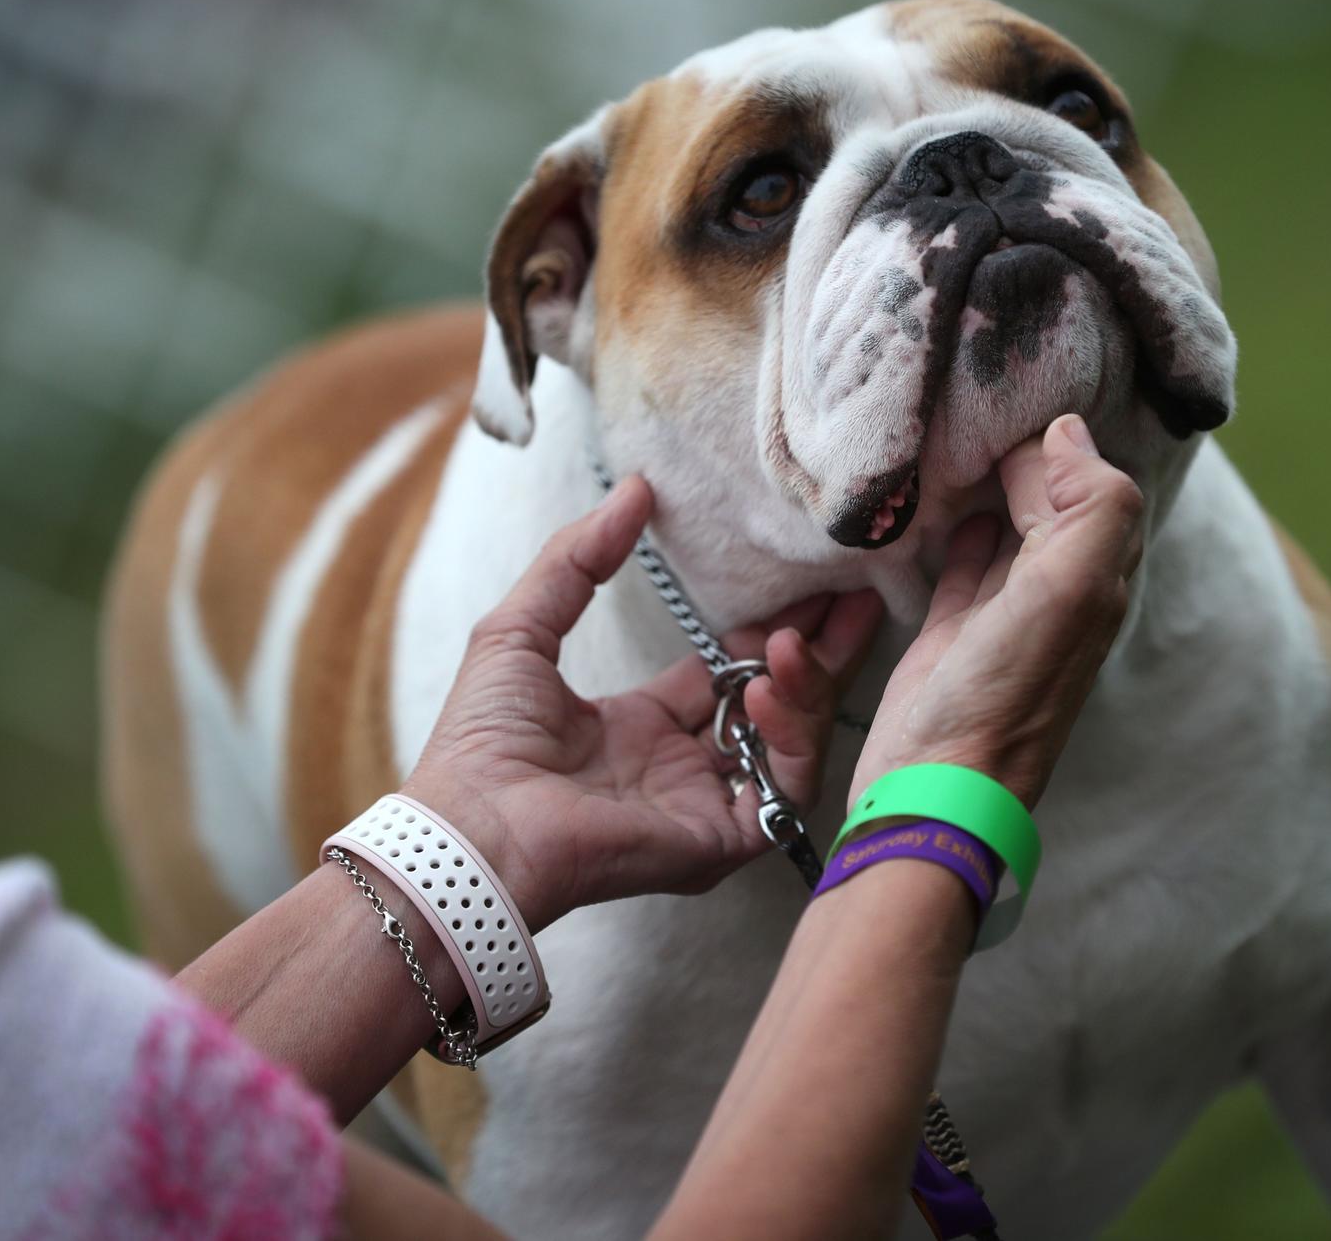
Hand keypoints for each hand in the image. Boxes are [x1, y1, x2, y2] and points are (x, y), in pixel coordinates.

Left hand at [403, 477, 883, 928]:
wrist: (472, 827)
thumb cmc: (482, 742)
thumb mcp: (523, 626)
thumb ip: (578, 557)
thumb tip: (634, 488)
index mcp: (644, 728)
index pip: (731, 674)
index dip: (770, 630)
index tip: (807, 583)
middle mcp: (685, 769)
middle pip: (778, 705)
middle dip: (821, 651)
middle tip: (858, 596)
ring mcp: (708, 807)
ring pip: (792, 743)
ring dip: (803, 686)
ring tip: (793, 638)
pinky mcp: (721, 841)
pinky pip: (783, 789)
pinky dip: (786, 737)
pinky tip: (761, 689)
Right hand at [850, 414, 1144, 807]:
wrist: (935, 789)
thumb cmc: (1005, 694)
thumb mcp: (1068, 591)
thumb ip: (1089, 506)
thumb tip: (1065, 433)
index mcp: (1096, 582)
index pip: (1098, 488)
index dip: (1069, 443)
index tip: (1023, 395)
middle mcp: (1059, 596)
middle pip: (1056, 503)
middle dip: (1031, 454)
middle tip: (985, 400)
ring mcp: (1004, 616)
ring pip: (1009, 528)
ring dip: (992, 485)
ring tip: (962, 434)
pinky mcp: (951, 635)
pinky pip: (961, 565)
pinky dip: (955, 529)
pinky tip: (940, 501)